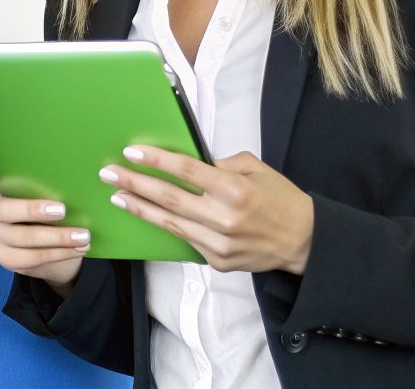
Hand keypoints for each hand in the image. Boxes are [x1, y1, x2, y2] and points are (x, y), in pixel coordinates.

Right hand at [0, 158, 87, 294]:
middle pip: (4, 209)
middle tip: (63, 210)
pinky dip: (57, 253)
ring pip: (21, 237)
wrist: (55, 250)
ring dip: (56, 237)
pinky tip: (76, 249)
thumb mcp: (51, 194)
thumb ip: (52, 182)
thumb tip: (80, 171)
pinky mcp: (5, 257)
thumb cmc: (52, 214)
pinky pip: (30, 258)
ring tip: (83, 236)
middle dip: (32, 210)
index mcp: (0, 187)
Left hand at [102, 146, 314, 273]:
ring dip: (140, 208)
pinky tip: (147, 215)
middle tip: (109, 174)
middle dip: (135, 184)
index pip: (186, 170)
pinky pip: (185, 239)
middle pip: (169, 197)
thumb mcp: (256, 169)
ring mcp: (219, 243)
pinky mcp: (217, 261)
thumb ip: (221, 164)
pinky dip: (165, 226)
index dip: (157, 160)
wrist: (305, 242)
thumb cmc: (280, 200)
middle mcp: (224, 217)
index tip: (131, 152)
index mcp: (235, 189)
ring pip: (170, 222)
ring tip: (118, 196)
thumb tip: (188, 163)